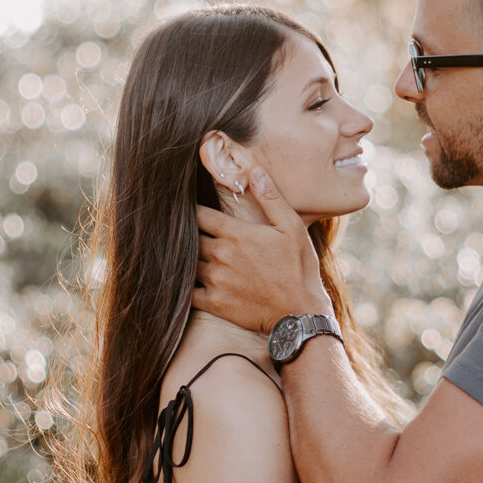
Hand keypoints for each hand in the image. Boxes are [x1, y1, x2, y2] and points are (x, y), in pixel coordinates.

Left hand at [194, 169, 331, 334]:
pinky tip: (189, 281)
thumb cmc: (299, 268)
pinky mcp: (214, 302)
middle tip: (182, 230)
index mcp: (236, 233)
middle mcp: (221, 254)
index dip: (191, 210)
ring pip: (188, 263)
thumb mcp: (291, 227)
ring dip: (187, 258)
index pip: (198, 214)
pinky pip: (188, 291)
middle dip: (187, 234)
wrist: (299, 312)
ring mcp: (215, 280)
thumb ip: (270, 198)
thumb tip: (255, 170)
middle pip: (190, 238)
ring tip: (185, 255)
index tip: (187, 209)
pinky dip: (186, 285)